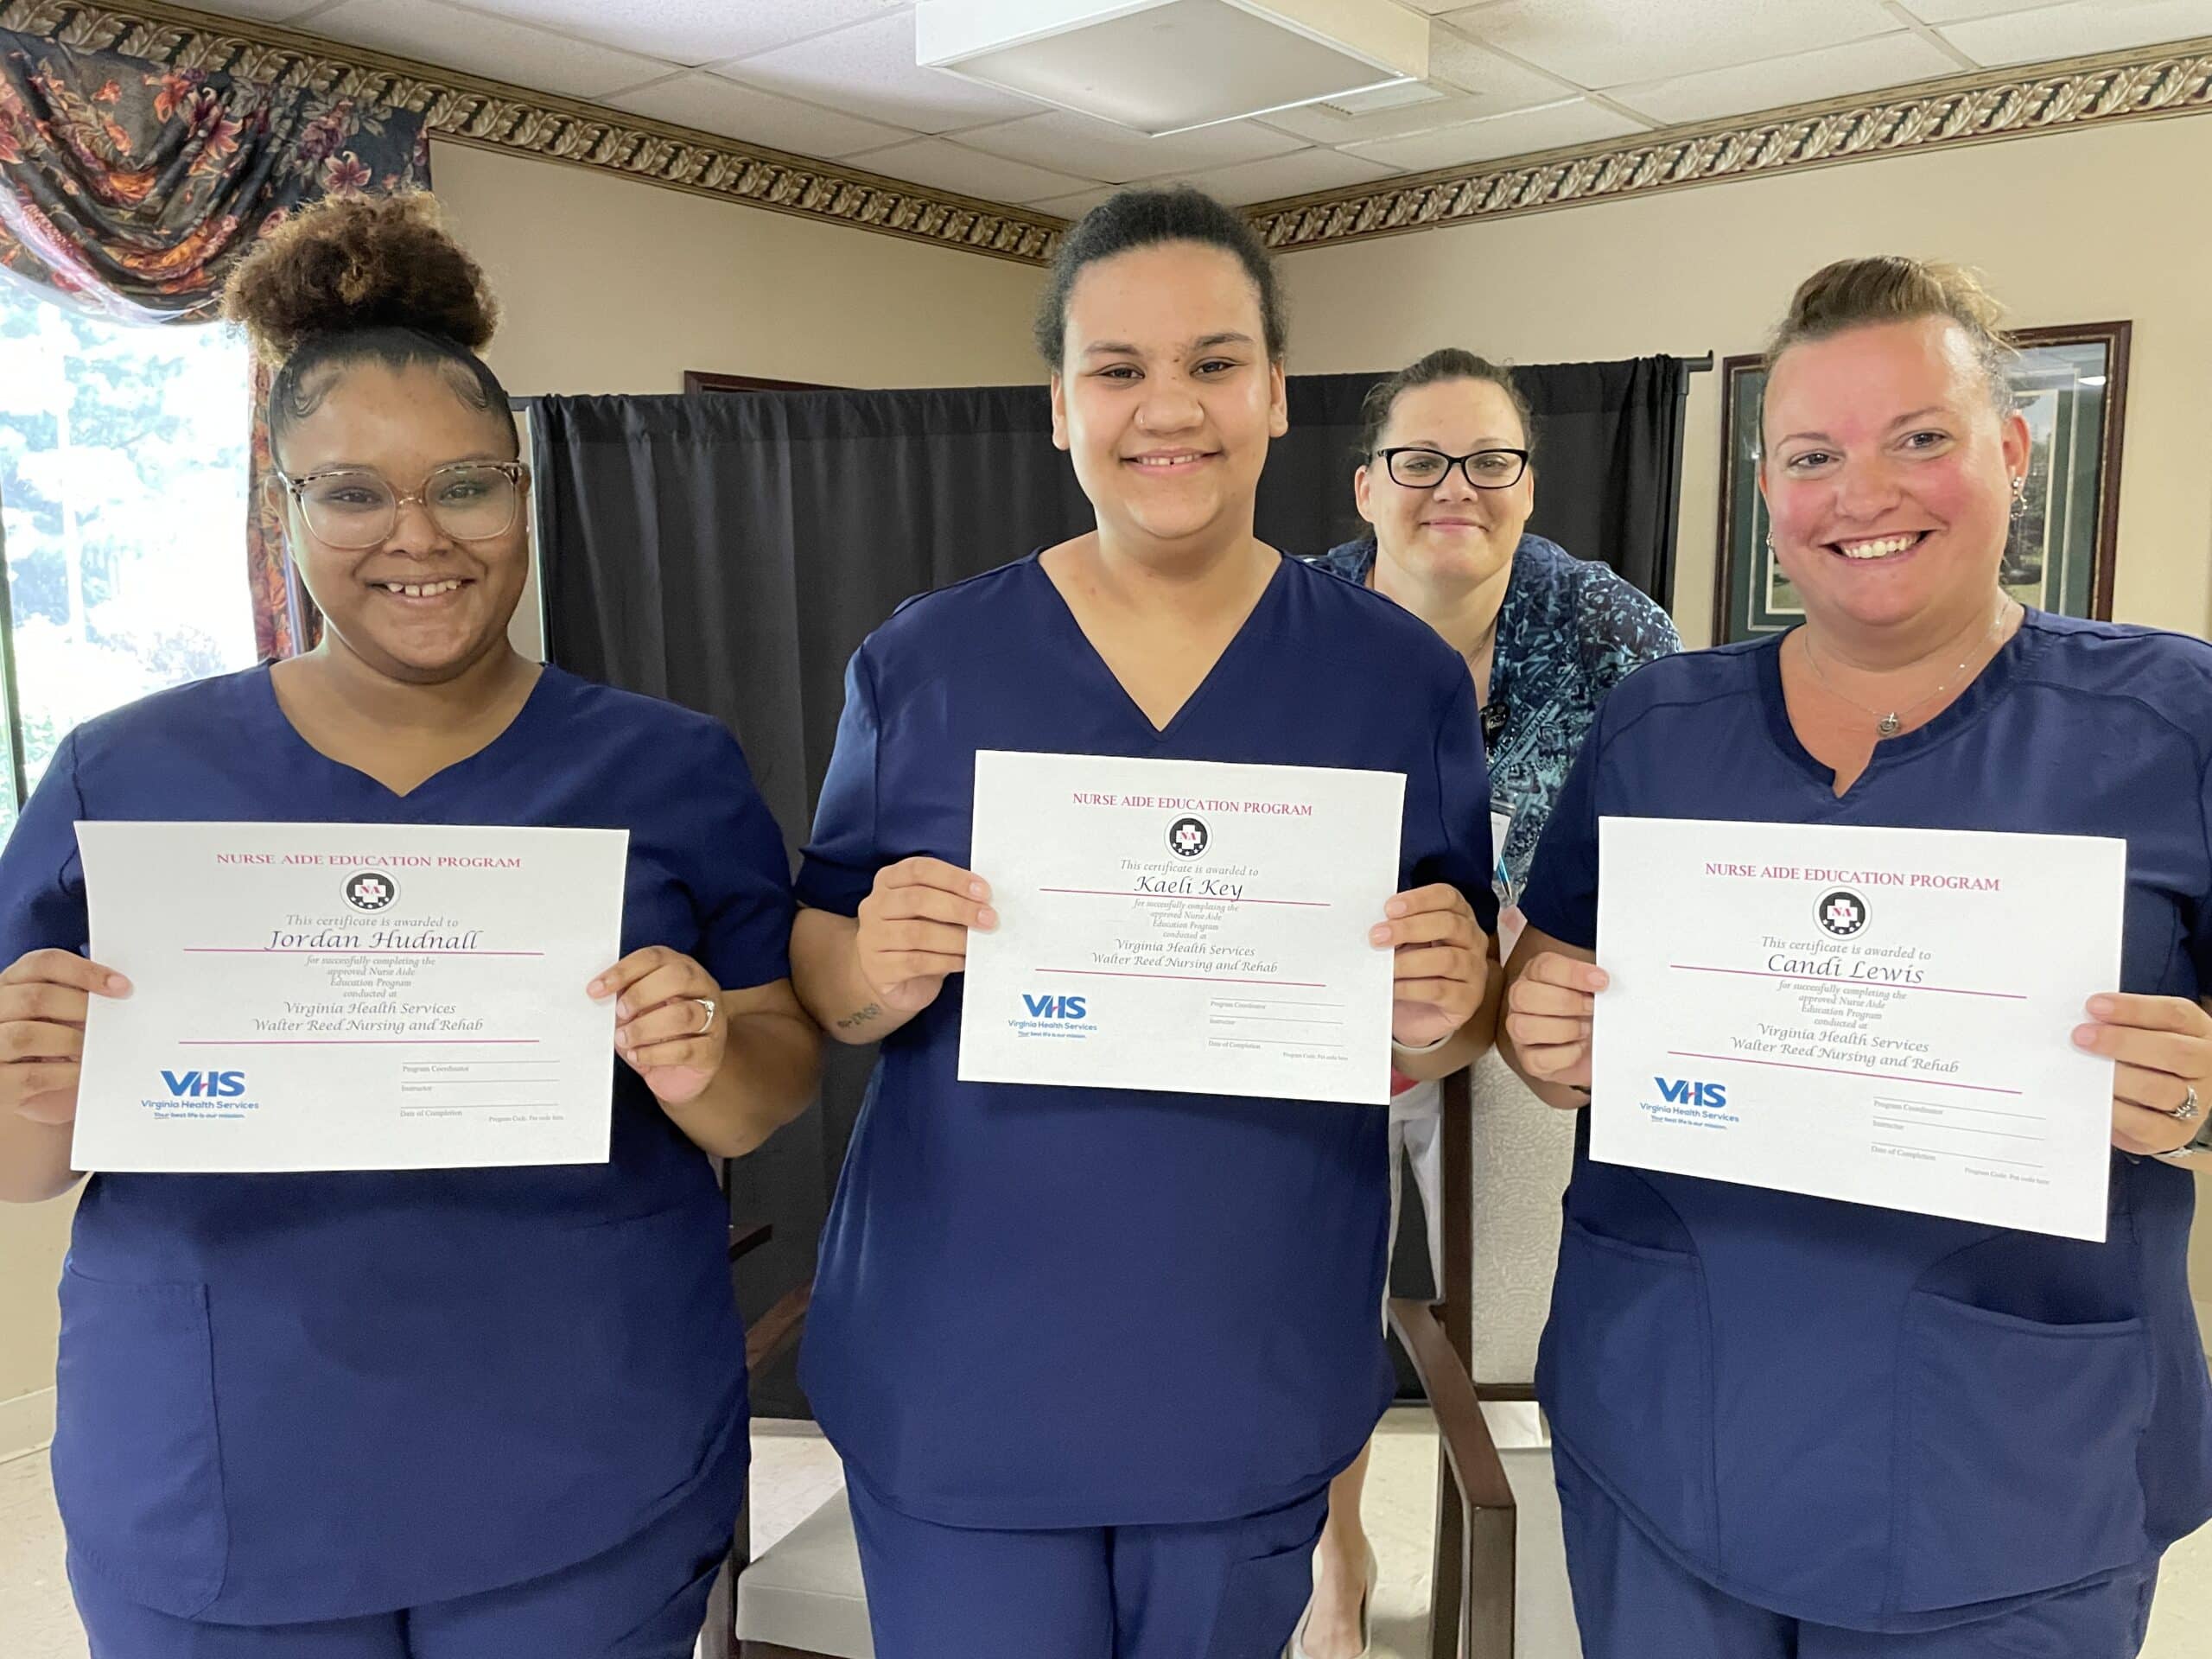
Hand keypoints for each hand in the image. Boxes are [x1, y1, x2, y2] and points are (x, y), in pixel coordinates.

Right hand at [0, 949, 130, 1126]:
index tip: (121, 986)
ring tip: (94, 1048)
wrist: (21, 1088)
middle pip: (36, 997)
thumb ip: (76, 999)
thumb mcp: (56, 1016)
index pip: (43, 963)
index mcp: (11, 984)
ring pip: (29, 1035)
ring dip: (72, 1041)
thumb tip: (119, 992)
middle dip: (81, 1007)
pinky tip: (82, 1071)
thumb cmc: (45, 1046)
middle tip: (112, 1020)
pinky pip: (33, 1074)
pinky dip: (67, 1072)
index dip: (85, 971)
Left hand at [590, 948, 727, 1106]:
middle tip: (620, 1013)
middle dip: (641, 994)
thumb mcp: (639, 1010)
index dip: (624, 971)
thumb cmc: (658, 1034)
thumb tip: (601, 994)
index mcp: (681, 969)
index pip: (654, 958)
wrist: (683, 1071)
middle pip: (678, 977)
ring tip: (624, 1038)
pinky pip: (686, 1049)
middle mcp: (702, 988)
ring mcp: (713, 1018)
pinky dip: (655, 1053)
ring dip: (646, 1027)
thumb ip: (626, 998)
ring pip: (684, 1014)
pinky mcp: (711, 1050)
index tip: (597, 989)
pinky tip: (637, 1055)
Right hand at [854, 857, 995, 1016]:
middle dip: (959, 908)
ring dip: (954, 938)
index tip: (984, 892)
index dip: (954, 878)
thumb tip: (985, 902)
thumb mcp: (933, 912)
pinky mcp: (877, 969)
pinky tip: (962, 962)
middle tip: (988, 919)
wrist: (898, 983)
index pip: (919, 869)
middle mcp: (874, 905)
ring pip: (916, 933)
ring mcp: (871, 937)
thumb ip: (951, 900)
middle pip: (917, 899)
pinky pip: (915, 962)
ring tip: (977, 944)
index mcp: (888, 881)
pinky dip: (945, 961)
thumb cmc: (922, 939)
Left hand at [1374, 884, 1485, 1049]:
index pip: (1447, 897)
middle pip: (1450, 924)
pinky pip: (1441, 990)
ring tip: (1385, 967)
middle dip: (1410, 928)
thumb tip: (1376, 922)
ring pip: (1448, 959)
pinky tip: (1393, 987)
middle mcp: (1472, 940)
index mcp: (1458, 916)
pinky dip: (1412, 987)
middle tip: (1378, 937)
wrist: (1412, 1014)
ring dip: (1410, 962)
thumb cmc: (1408, 971)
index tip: (1390, 908)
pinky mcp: (1468, 1000)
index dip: (1420, 900)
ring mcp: (1474, 970)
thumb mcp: (1402, 944)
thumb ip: (1395, 928)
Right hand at [1503, 952, 1606, 1094]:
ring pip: (1524, 1028)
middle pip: (1524, 995)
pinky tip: (1579, 1047)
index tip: (1601, 981)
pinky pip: (1538, 1059)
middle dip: (1566, 1003)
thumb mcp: (1593, 990)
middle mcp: (1521, 1001)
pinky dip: (1565, 1055)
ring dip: (1564, 1029)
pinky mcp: (1528, 1059)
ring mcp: (1520, 1031)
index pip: (1543, 967)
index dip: (1573, 974)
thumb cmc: (1589, 1012)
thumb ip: (1596, 983)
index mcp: (1536, 975)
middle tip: (1593, 1008)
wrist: (1594, 1047)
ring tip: (1586, 1029)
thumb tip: (1606, 983)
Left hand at [2073, 993, 2211, 1156]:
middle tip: (2082, 1037)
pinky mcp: (2174, 1133)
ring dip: (2118, 1078)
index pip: (2175, 1014)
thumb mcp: (2145, 1034)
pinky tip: (2094, 1099)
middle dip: (2122, 1042)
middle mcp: (2204, 1065)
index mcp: (2197, 1031)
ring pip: (2161, 1089)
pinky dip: (2116, 1111)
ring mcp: (2196, 1102)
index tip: (2094, 1006)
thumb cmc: (2147, 1060)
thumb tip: (2084, 1019)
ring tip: (2084, 1070)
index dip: (2133, 1009)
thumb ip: (2123, 1025)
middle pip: (2173, 1051)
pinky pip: (2145, 1124)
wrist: (2161, 1108)